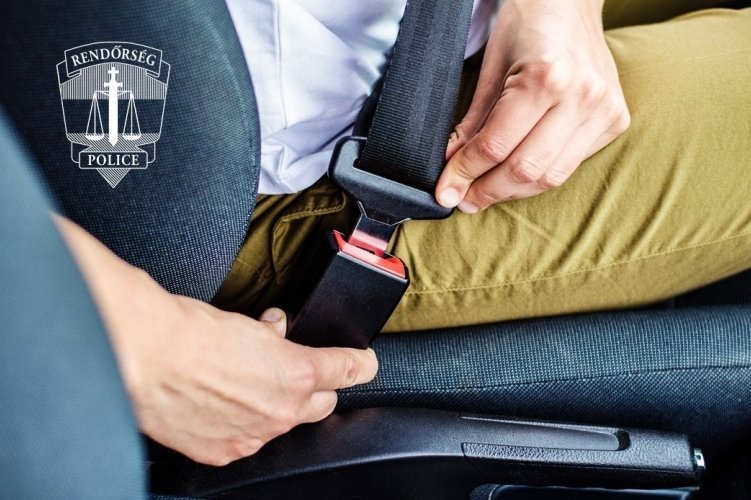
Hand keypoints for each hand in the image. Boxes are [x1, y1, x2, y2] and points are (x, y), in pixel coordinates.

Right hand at [55, 218, 378, 465]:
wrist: (145, 355)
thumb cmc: (191, 332)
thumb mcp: (248, 322)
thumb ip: (274, 336)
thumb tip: (277, 332)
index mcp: (298, 372)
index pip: (350, 370)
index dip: (359, 363)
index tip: (362, 361)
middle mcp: (282, 410)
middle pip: (323, 404)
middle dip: (314, 386)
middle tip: (289, 368)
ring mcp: (254, 435)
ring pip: (283, 423)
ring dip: (273, 405)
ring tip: (240, 382)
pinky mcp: (224, 451)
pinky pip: (247, 439)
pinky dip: (241, 423)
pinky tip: (220, 404)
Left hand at [436, 0, 629, 211]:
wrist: (570, 1)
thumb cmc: (526, 26)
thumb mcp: (490, 69)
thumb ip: (473, 124)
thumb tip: (453, 169)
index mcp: (546, 77)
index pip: (496, 146)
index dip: (465, 173)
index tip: (445, 190)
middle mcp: (581, 96)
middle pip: (525, 170)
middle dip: (487, 191)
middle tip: (462, 199)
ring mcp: (604, 109)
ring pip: (551, 176)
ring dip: (512, 191)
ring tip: (485, 193)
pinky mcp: (616, 120)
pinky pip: (570, 165)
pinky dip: (539, 176)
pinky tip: (517, 174)